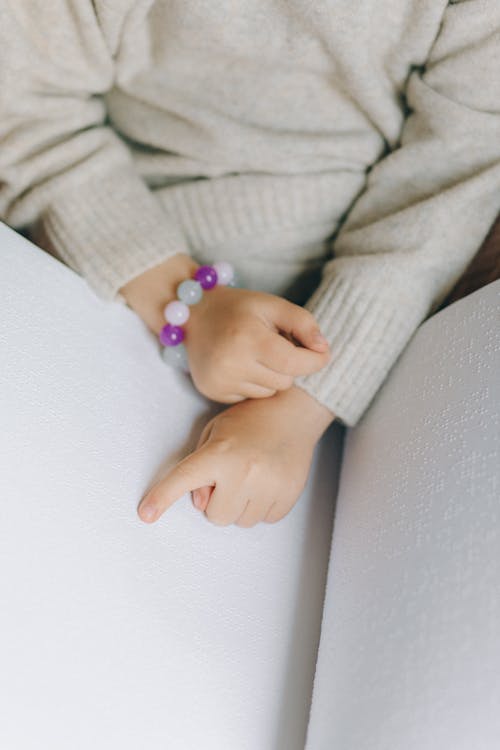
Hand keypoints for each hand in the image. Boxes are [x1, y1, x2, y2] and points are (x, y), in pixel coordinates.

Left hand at [137, 386, 334, 526]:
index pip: (184, 479)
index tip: (146, 514)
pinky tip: (268, 480)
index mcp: (220, 453)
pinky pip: (266, 519)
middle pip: (216, 516)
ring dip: (241, 505)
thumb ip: (199, 468)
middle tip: (231, 476)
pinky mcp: (289, 494)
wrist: (293, 412)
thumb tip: (201, 503)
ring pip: (241, 521)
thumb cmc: (250, 421)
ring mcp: (269, 485)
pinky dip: (263, 506)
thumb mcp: (215, 434)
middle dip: (218, 501)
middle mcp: (244, 471)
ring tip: (252, 475)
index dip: (162, 497)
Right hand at [184, 284, 330, 402]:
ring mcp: (220, 381)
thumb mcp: (272, 305)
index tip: (322, 354)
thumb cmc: (238, 308)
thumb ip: (303, 323)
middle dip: (288, 366)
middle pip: (284, 381)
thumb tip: (324, 349)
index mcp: (248, 339)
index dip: (314, 361)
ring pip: (269, 392)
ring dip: (270, 376)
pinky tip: (240, 364)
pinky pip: (249, 397)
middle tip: (275, 345)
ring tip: (255, 354)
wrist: (192, 315)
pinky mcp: (213, 392)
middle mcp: (231, 365)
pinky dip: (252, 383)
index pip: (294, 363)